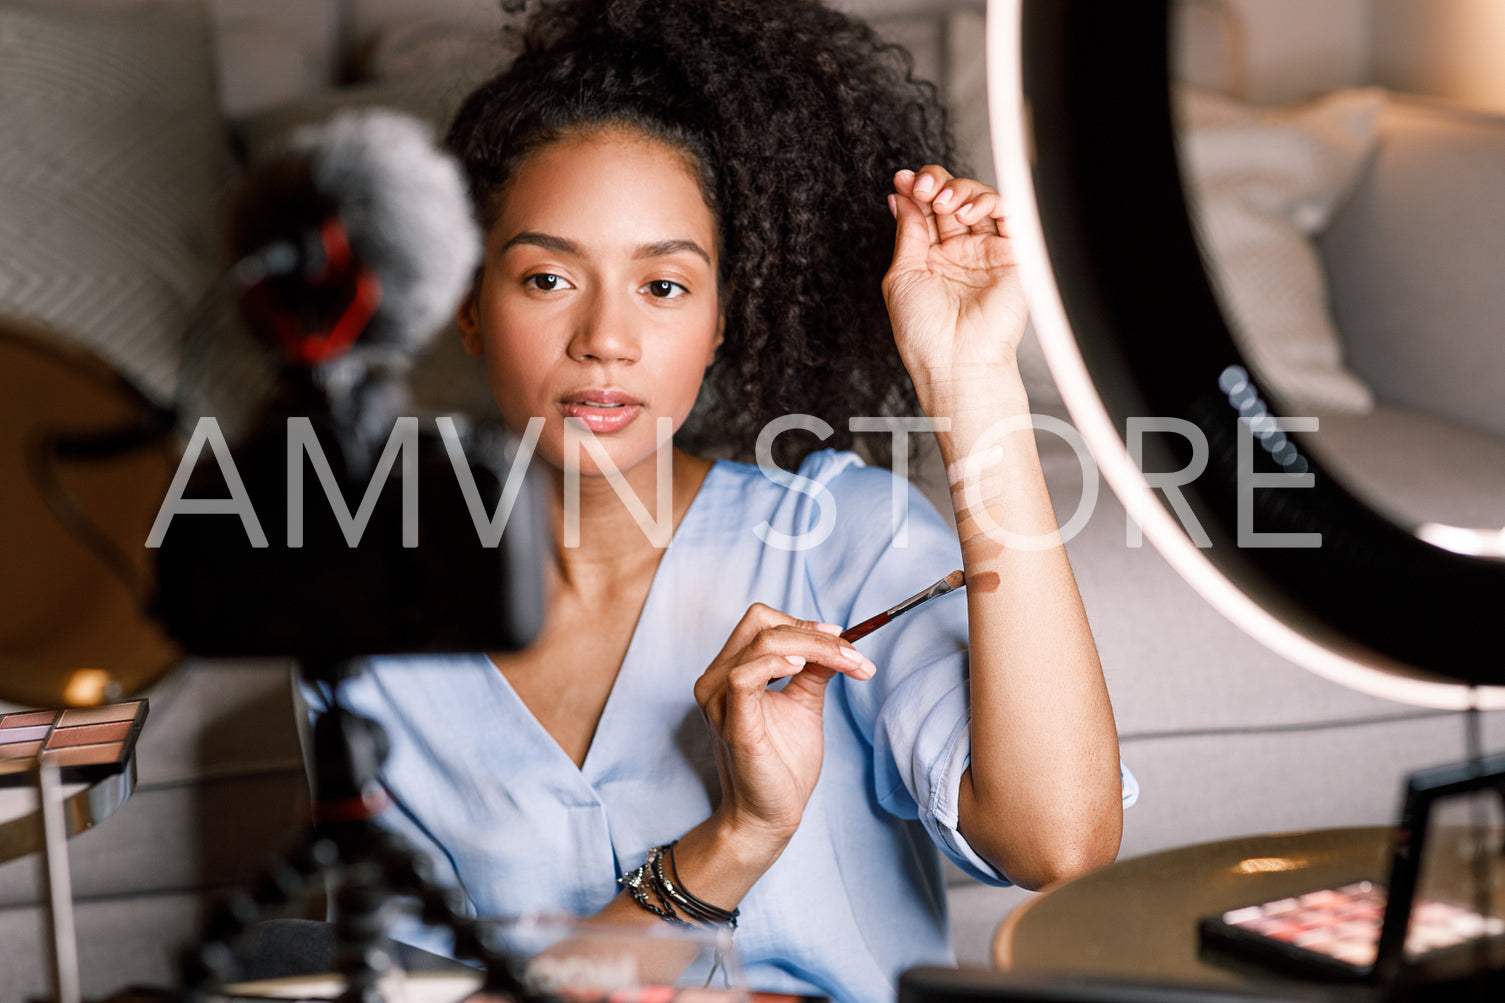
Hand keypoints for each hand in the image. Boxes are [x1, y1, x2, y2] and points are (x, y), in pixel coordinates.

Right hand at [693, 604, 875, 849]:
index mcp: (730, 673)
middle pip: (761, 622)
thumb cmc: (782, 765)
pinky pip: (745, 675)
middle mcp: (716, 680)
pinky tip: (803, 667)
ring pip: (762, 642)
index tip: (843, 638)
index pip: (762, 623)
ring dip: (814, 646)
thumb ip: (815, 670)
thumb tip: (838, 640)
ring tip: (847, 662)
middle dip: (812, 631)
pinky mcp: (732, 721)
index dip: (803, 623)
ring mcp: (719, 700)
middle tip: (850, 653)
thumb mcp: (804, 704)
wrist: (770, 816)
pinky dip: (777, 661)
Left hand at [882, 166, 1028, 393]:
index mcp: (931, 257)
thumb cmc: (925, 333)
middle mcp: (960, 252)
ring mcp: (987, 252)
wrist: (955, 362)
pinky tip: (967, 211)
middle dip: (936, 183)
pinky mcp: (1013, 256)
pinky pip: (1009, 215)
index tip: (903, 180)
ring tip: (944, 202)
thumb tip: (902, 197)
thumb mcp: (902, 275)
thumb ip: (907, 233)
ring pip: (980, 200)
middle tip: (923, 187)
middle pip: (953, 197)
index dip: (916, 189)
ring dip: (960, 189)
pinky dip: (988, 201)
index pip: (927, 210)